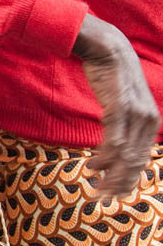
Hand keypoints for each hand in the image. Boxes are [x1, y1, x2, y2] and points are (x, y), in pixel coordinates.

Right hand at [74, 15, 158, 197]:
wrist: (108, 49)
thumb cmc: (111, 77)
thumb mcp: (123, 102)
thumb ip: (123, 123)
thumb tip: (114, 145)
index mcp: (151, 122)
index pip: (141, 159)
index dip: (128, 179)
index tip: (113, 193)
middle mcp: (148, 120)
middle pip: (135, 161)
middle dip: (120, 182)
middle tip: (104, 196)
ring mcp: (135, 114)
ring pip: (125, 154)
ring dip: (110, 173)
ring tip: (95, 183)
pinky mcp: (119, 107)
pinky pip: (114, 138)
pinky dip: (105, 156)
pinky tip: (95, 165)